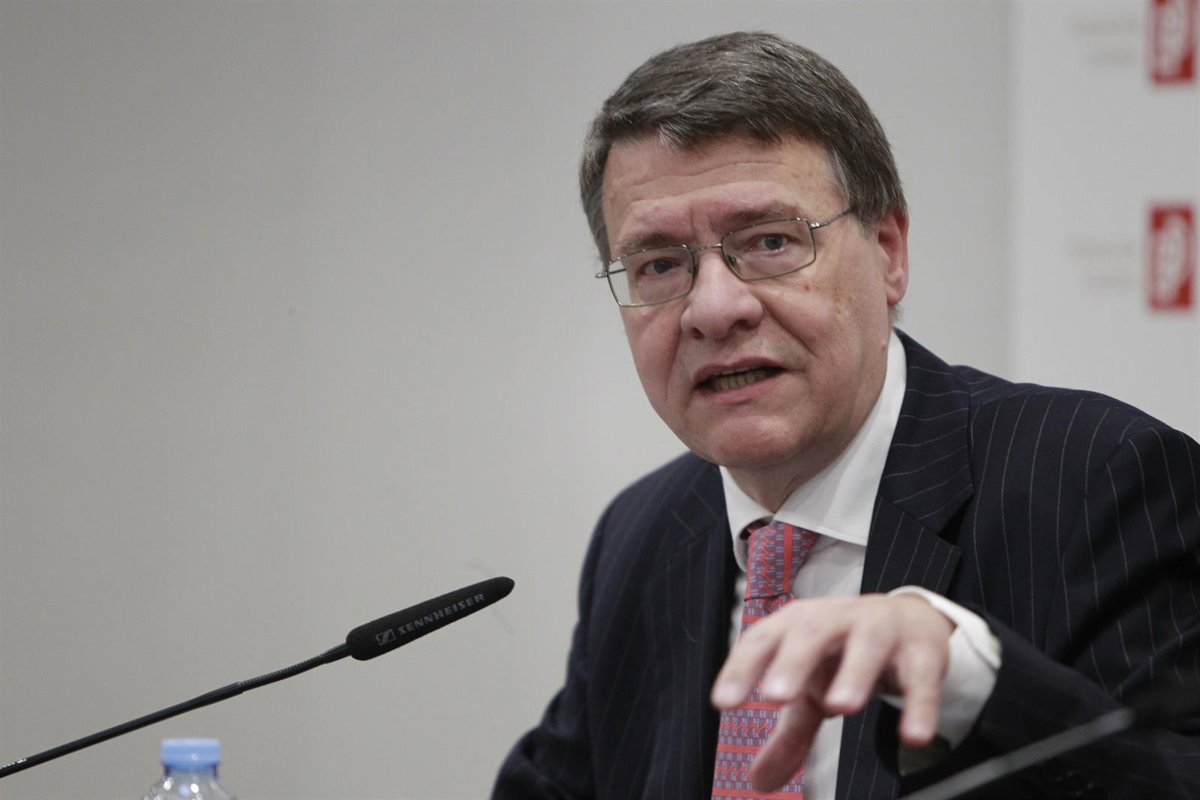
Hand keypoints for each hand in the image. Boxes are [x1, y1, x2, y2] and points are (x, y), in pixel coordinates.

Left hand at [710, 593, 954, 790]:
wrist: (907, 620)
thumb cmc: (842, 654)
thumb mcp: (812, 691)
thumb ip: (788, 734)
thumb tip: (757, 783)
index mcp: (797, 625)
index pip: (762, 639)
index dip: (741, 667)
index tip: (723, 702)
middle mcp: (835, 619)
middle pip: (810, 633)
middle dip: (792, 662)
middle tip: (776, 697)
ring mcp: (880, 629)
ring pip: (866, 645)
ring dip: (853, 673)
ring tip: (839, 707)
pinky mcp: (922, 649)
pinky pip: (921, 676)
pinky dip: (919, 704)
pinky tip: (913, 736)